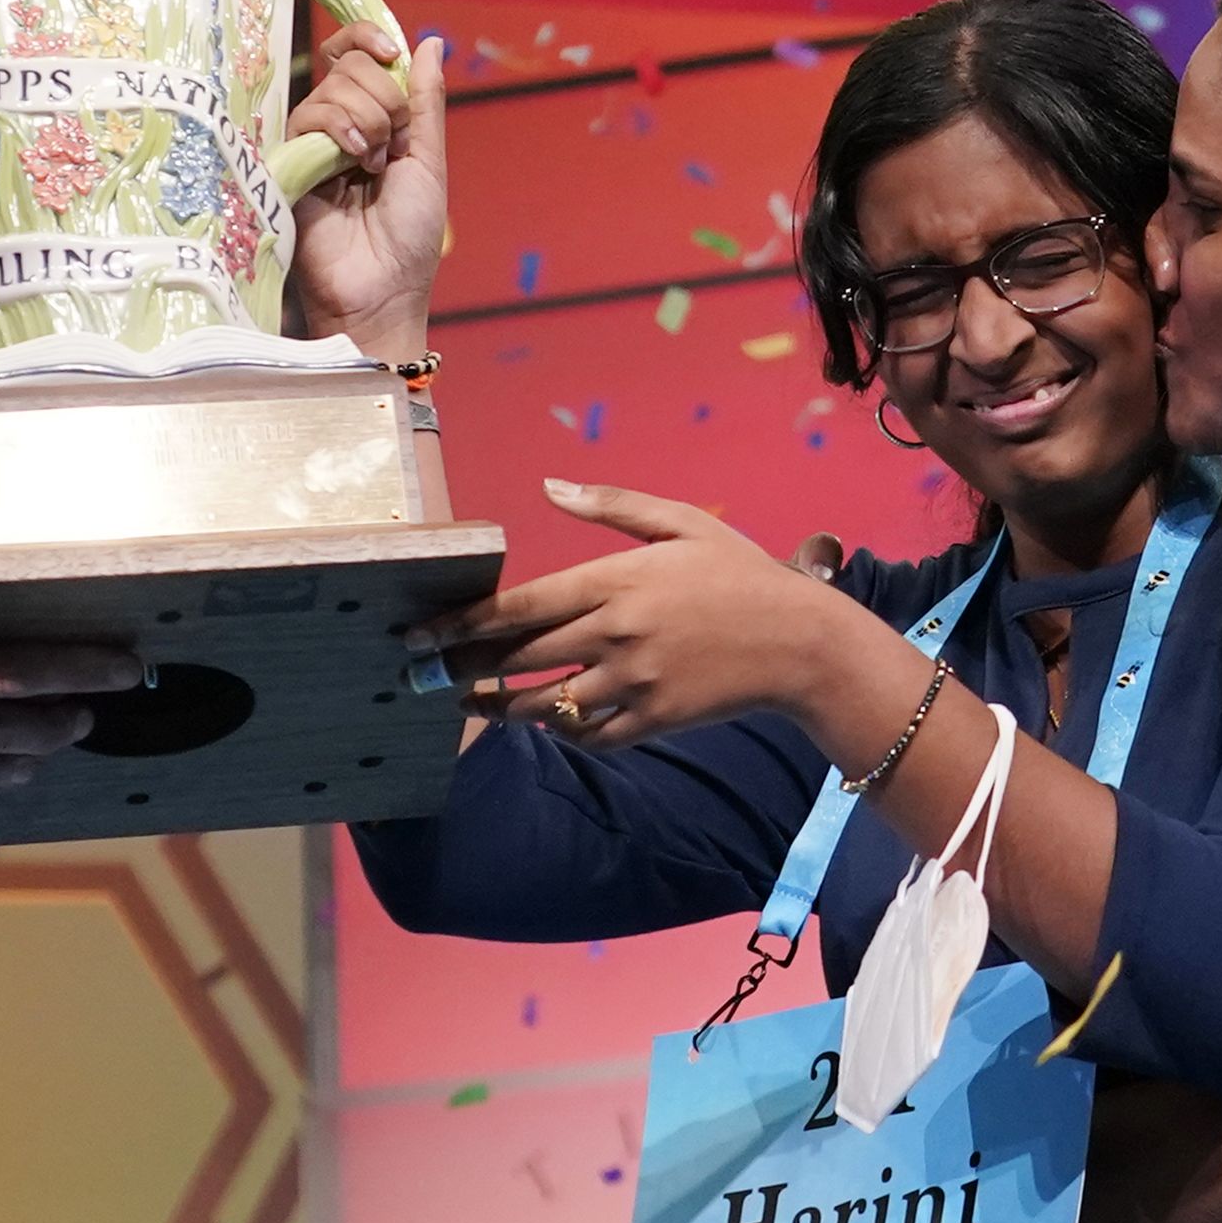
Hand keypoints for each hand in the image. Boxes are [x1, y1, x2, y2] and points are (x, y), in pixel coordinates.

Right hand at [286, 26, 448, 365]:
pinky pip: (308, 116)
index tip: (391, 52)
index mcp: (373, 122)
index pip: (357, 55)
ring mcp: (310, 144)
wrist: (382, 288)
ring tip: (371, 166)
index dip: (369, 39)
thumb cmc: (409, 236)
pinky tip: (352, 162)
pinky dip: (339, 130)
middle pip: (349, 65)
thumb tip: (430, 42)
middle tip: (390, 145)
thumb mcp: (427, 160)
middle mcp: (338, 127)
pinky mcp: (287, 162)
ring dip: (366, 120)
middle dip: (382, 97)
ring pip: (331, 88)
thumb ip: (425, 102)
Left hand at [410, 481, 872, 747]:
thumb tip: (548, 486)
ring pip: (544, 704)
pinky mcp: (652, 720)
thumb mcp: (683, 523)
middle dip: (465, 668)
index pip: (519, 606)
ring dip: (502, 707)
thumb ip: (612, 505)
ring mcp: (633, 682)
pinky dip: (560, 731)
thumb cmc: (740, 576)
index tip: (420, 633)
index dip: (462, 624)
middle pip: (519, 659)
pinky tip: (545, 721)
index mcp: (616, 579)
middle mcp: (616, 633)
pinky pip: (587, 735)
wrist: (801, 643)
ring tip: (473, 703)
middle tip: (428, 673)